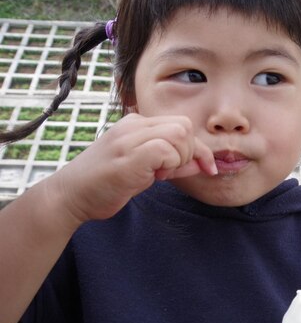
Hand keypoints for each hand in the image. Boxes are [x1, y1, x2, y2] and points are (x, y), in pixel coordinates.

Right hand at [50, 113, 216, 223]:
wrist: (71, 196)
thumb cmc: (106, 185)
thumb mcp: (145, 171)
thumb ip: (172, 164)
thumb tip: (201, 163)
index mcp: (136, 125)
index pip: (181, 125)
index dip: (199, 148)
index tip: (207, 168)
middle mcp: (133, 125)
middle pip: (184, 125)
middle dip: (191, 152)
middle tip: (171, 173)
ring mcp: (129, 138)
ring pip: (179, 133)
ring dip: (180, 158)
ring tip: (160, 174)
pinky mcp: (128, 154)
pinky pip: (166, 149)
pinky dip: (170, 164)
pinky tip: (155, 177)